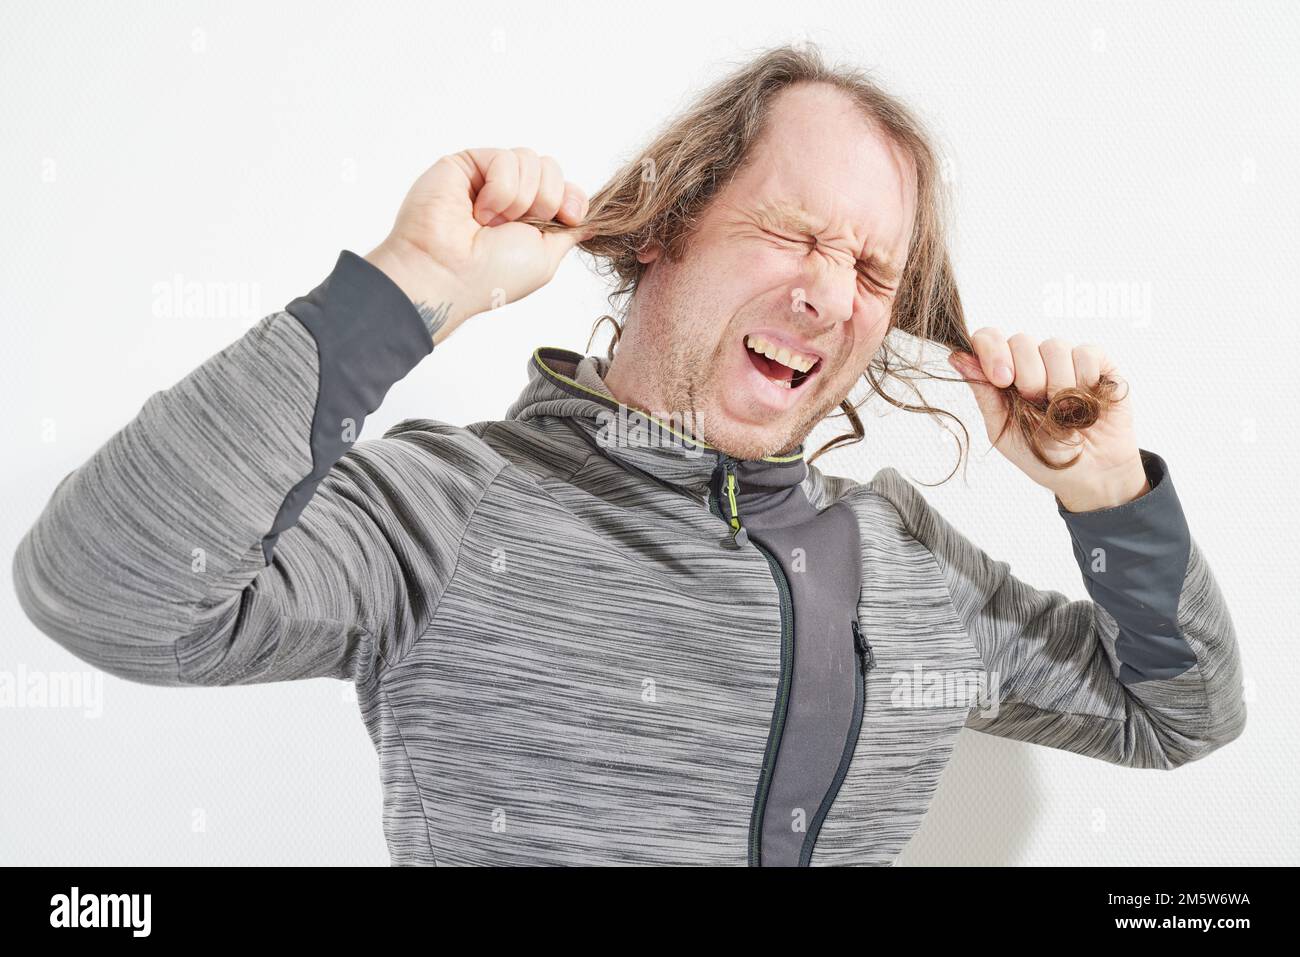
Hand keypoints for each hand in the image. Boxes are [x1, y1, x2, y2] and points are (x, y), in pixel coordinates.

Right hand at [365, 147, 593, 343]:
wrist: (450, 273)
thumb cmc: (492, 275)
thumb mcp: (547, 258)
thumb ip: (569, 233)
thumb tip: (592, 220)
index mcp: (530, 219)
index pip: (564, 187)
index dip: (572, 198)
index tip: (568, 218)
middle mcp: (510, 196)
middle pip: (551, 168)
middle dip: (546, 200)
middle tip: (518, 226)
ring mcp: (488, 178)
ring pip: (531, 159)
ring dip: (521, 198)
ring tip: (493, 223)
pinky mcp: (467, 163)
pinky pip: (505, 158)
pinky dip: (500, 189)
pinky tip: (480, 211)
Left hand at [947, 330, 1149, 511]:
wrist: (1089, 473)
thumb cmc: (1042, 454)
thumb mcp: (1003, 430)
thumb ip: (984, 394)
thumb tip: (956, 357)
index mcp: (1004, 374)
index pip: (988, 338)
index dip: (992, 351)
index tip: (1002, 380)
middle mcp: (1032, 361)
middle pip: (1020, 340)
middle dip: (1028, 378)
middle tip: (1038, 405)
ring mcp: (1064, 359)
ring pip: (1054, 346)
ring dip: (1058, 385)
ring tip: (1065, 412)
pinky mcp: (1097, 362)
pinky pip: (1085, 353)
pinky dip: (1084, 380)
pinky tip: (1087, 401)